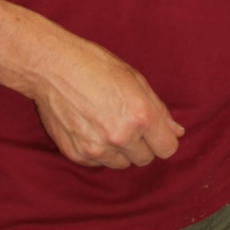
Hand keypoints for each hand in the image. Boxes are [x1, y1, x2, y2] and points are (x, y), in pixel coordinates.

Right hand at [27, 28, 184, 169]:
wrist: (53, 67)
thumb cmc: (96, 66)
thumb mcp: (135, 80)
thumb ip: (159, 110)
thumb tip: (176, 132)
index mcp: (141, 115)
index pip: (167, 149)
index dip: (163, 140)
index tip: (156, 133)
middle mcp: (121, 136)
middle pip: (145, 159)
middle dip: (141, 144)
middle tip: (126, 121)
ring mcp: (97, 148)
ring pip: (122, 163)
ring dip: (120, 149)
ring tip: (106, 122)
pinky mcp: (77, 154)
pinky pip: (99, 163)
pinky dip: (98, 151)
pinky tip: (90, 127)